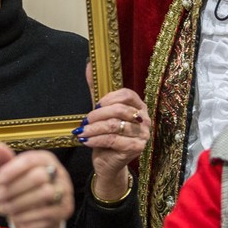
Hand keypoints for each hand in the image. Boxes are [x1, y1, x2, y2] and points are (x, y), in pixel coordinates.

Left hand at [0, 143, 73, 227]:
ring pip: (44, 194)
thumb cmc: (25, 187)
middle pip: (38, 177)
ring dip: (19, 203)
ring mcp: (65, 191)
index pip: (30, 160)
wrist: (42, 213)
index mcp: (46, 159)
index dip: (11, 170)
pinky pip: (47, 213)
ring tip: (2, 208)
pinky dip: (28, 216)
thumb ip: (5, 160)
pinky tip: (14, 217)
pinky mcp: (65, 210)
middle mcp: (60, 172)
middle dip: (13, 189)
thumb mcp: (14, 173)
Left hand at [73, 71, 148, 198]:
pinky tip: (85, 140)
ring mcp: (143, 135)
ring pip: (114, 126)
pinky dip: (96, 139)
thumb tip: (89, 65)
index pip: (128, 95)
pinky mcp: (136, 149)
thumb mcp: (101, 112)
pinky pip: (112, 140)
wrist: (109, 163)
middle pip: (119, 110)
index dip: (110, 98)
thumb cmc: (106, 135)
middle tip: (84, 121)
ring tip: (82, 131)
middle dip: (98, 115)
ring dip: (94, 128)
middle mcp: (145, 120)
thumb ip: (96, 90)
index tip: (96, 105)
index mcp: (140, 107)